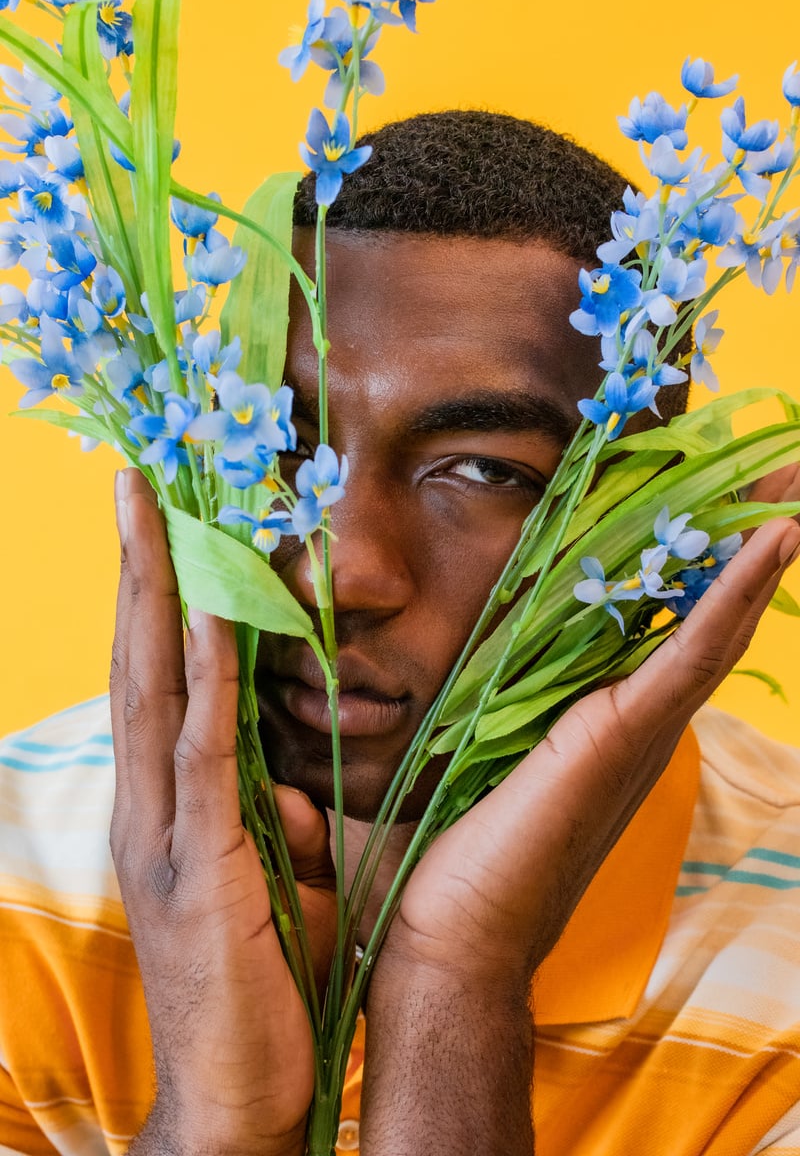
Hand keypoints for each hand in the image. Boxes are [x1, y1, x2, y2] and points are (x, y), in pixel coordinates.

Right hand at [110, 469, 335, 1155]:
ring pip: (154, 689)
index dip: (150, 598)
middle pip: (136, 661)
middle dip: (136, 568)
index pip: (152, 678)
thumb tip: (286, 787)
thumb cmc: (259, 985)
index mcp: (165, 805)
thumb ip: (267, 823)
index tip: (158, 524)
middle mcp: (148, 806)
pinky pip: (205, 755)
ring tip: (156, 513)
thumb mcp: (267, 883)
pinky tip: (203, 617)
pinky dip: (202, 680)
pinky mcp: (204, 868)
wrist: (239, 1095)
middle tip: (134, 484)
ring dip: (155, 596)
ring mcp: (167, 835)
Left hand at [362, 517, 799, 1154]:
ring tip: (795, 484)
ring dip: (754, 552)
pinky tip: (777, 538)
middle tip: (785, 473)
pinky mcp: (622, 736)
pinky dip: (737, 595)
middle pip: (698, 611)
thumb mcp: (449, 742)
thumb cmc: (435, 854)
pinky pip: (692, 652)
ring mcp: (636, 728)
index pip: (652, 619)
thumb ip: (455, 690)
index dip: (687, 560)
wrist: (444, 939)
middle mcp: (630, 718)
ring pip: (712, 622)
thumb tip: (411, 651)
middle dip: (741, 542)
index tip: (711, 492)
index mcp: (592, 716)